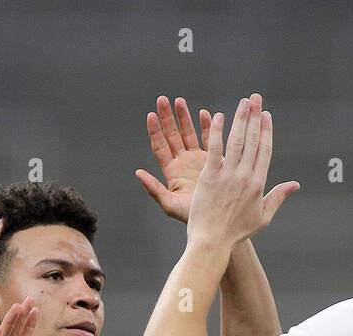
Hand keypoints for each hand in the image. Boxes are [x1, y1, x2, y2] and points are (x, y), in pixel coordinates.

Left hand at [136, 96, 212, 221]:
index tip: (151, 115)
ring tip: (178, 101)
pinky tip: (203, 113)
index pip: (160, 146)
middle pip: (172, 135)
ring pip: (188, 133)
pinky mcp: (212, 159)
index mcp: (171, 171)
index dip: (155, 131)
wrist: (215, 219)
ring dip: (184, 117)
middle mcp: (182, 162)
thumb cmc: (191, 217)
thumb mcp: (169, 204)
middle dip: (167, 117)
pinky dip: (205, 126)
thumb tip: (137, 173)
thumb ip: (154, 189)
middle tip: (162, 99)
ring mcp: (197, 160)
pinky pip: (208, 139)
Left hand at [187, 94, 298, 249]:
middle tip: (256, 98)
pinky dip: (217, 132)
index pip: (265, 151)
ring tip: (243, 102)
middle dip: (255, 117)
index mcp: (259, 184)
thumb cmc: (236, 233)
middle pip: (253, 140)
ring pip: (237, 141)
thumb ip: (278, 197)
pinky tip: (218, 116)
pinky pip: (215, 149)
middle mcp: (245, 176)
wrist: (213, 241)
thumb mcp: (263, 217)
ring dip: (241, 119)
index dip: (267, 130)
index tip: (266, 115)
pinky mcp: (210, 177)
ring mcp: (228, 175)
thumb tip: (295, 185)